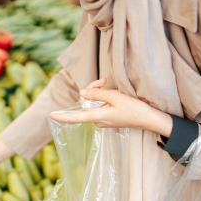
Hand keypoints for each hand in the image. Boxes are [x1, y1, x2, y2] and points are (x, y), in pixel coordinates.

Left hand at [50, 79, 172, 135]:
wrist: (149, 119)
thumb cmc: (134, 109)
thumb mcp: (115, 97)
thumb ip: (97, 94)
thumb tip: (83, 93)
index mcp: (98, 116)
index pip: (76, 117)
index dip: (63, 116)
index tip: (51, 115)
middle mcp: (98, 120)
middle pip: (86, 103)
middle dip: (92, 90)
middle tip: (103, 80)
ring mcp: (103, 120)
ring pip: (93, 103)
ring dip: (98, 92)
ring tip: (107, 83)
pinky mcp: (108, 118)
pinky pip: (100, 106)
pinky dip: (103, 98)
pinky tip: (113, 92)